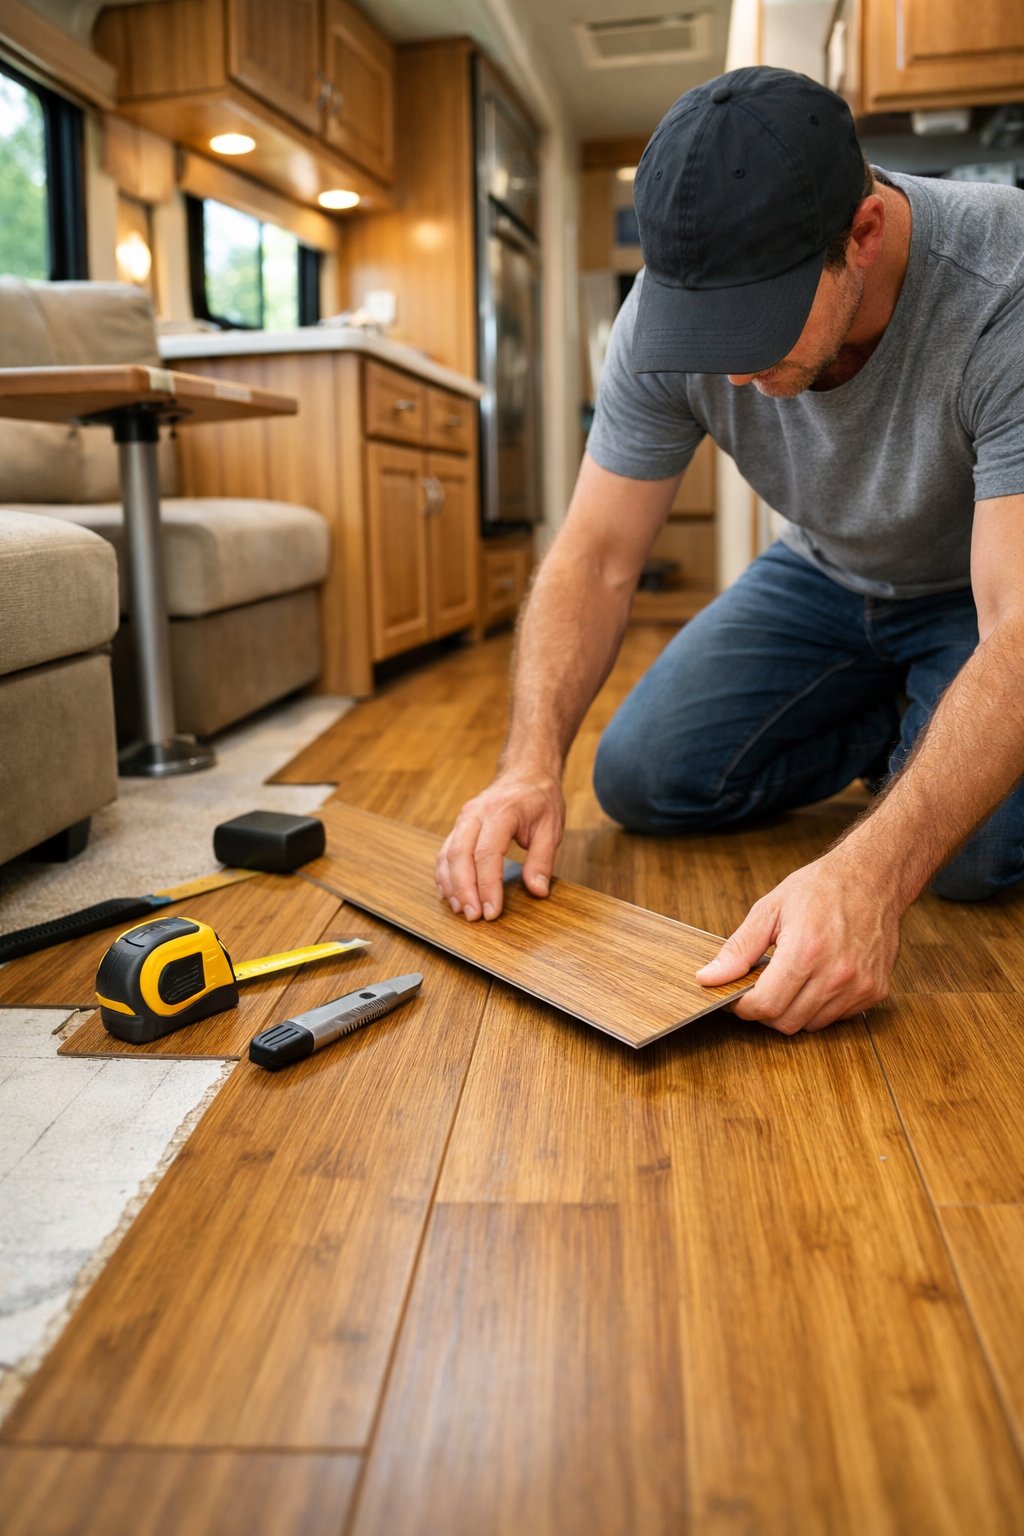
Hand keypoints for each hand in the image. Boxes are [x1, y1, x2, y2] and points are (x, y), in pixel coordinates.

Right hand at [435, 769, 565, 921]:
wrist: (525, 772)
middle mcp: (475, 813)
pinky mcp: (459, 826)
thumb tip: (538, 891)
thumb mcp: (551, 828)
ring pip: (447, 854)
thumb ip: (542, 860)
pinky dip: (444, 875)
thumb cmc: (539, 799)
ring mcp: (463, 818)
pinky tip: (450, 894)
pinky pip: (444, 852)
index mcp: (501, 812)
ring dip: (451, 885)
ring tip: (461, 910)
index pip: (487, 853)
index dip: (487, 886)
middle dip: (464, 889)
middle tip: (473, 917)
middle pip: (460, 855)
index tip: (492, 911)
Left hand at [694, 850, 901, 1032]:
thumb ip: (739, 949)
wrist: (872, 878)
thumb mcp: (770, 909)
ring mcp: (859, 986)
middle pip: (786, 1021)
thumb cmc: (821, 888)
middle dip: (765, 1010)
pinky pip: (836, 1018)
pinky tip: (817, 978)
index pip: (766, 1005)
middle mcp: (836, 973)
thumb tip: (709, 978)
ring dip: (793, 1009)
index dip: (743, 1007)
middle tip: (760, 987)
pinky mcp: (874, 992)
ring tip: (792, 978)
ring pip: (811, 1024)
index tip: (735, 997)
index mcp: (806, 950)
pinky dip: (820, 1006)